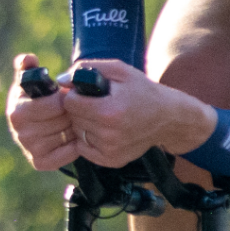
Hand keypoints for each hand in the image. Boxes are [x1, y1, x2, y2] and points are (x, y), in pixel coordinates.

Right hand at [6, 54, 79, 170]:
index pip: (53, 105)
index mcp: (17, 111)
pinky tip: (74, 135)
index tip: (67, 94)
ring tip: (75, 119)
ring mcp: (30, 149)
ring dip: (76, 127)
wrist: (35, 123)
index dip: (64, 98)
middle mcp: (20, 133)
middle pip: (62, 121)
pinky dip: (75, 145)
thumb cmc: (36, 97)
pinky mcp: (40, 162)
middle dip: (72, 112)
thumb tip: (27, 59)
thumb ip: (28, 67)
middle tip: (75, 107)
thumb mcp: (31, 80)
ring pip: (67, 136)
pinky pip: (67, 153)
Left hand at [59, 58, 219, 166]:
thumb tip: (60, 81)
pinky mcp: (111, 160)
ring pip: (77, 133)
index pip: (70, 103)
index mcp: (109, 111)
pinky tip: (104, 129)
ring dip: (84, 124)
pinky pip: (84, 148)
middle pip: (72, 118)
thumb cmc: (142, 90)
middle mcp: (109, 134)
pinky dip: (89, 138)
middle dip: (79, 109)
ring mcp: (110, 150)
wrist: (168, 118)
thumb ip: (87, 69)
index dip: (74, 94)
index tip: (84, 92)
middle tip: (96, 103)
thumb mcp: (119, 70)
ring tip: (103, 116)